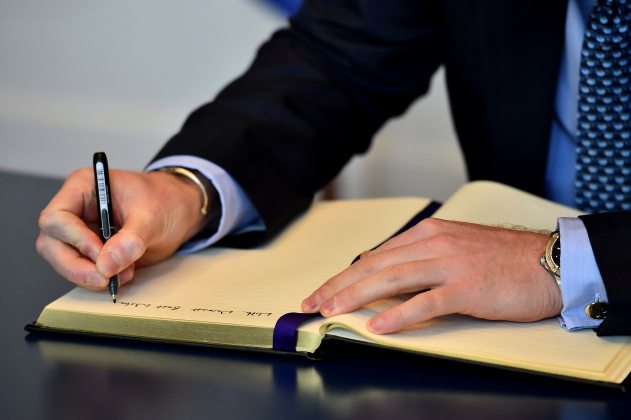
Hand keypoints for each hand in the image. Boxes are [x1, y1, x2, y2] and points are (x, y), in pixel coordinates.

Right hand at [36, 168, 207, 288]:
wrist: (182, 210)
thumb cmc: (166, 200)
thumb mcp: (153, 217)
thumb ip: (132, 240)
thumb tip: (106, 264)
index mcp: (84, 188)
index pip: (56, 217)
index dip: (73, 239)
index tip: (99, 253)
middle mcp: (76, 210)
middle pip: (52, 244)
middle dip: (76, 266)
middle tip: (104, 279)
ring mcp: (81, 232)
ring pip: (64, 262)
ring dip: (90, 275)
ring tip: (125, 273)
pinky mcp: (92, 252)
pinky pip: (83, 271)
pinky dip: (100, 278)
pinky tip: (125, 273)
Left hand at [301, 218, 561, 333]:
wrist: (547, 261)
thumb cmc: (501, 258)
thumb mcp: (454, 247)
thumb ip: (419, 258)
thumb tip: (384, 274)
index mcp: (427, 234)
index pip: (374, 256)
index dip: (344, 275)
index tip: (322, 291)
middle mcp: (433, 244)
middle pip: (374, 266)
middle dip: (338, 286)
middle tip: (313, 303)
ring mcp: (449, 264)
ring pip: (391, 279)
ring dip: (356, 296)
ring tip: (332, 310)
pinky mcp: (466, 287)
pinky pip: (425, 302)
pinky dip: (398, 315)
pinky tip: (379, 326)